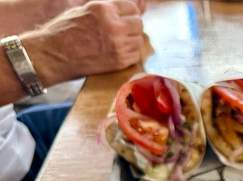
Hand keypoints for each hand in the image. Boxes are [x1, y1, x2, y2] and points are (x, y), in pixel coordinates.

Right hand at [22, 0, 143, 85]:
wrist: (52, 55)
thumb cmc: (64, 32)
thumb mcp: (83, 11)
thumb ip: (107, 9)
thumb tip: (131, 7)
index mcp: (103, 8)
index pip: (132, 8)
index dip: (129, 14)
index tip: (125, 19)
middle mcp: (113, 25)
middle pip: (138, 24)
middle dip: (132, 27)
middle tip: (122, 32)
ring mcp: (118, 45)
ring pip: (139, 40)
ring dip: (132, 41)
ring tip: (118, 43)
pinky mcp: (119, 61)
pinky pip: (135, 55)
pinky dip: (129, 54)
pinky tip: (117, 53)